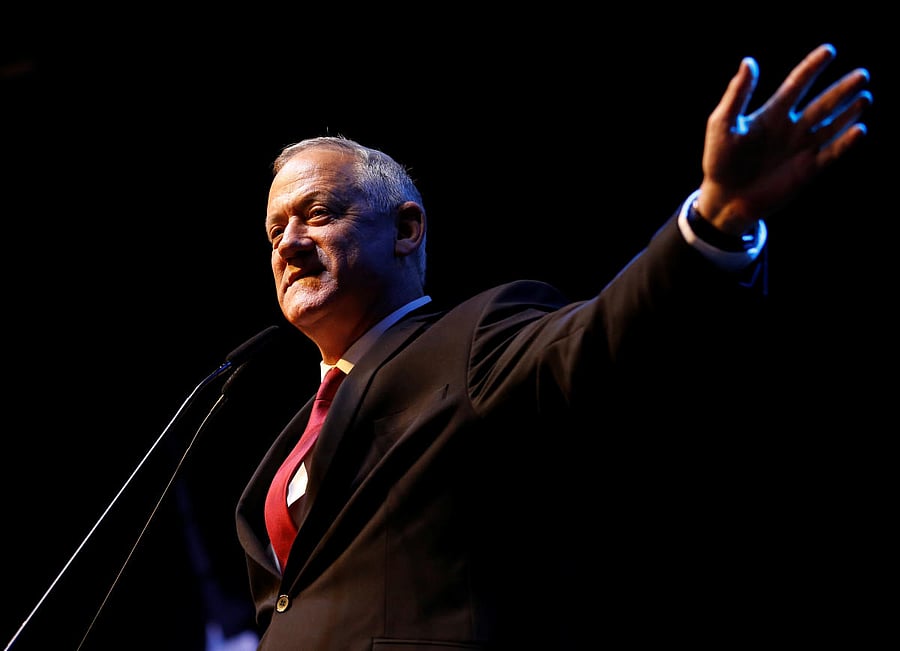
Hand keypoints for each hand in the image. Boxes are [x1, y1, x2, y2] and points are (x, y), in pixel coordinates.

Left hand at [697, 43, 871, 234]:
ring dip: (848, 112)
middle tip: (862, 75)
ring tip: (865, 97)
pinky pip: (832, 153)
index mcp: (772, 113)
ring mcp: (801, 148)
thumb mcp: (723, 125)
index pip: (797, 84)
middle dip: (842, 89)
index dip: (812, 67)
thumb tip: (749, 62)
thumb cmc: (719, 160)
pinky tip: (859, 130)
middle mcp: (792, 127)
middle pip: (822, 103)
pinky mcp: (807, 169)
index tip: (829, 50)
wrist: (725, 199)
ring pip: (831, 125)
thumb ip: (737, 96)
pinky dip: (846, 142)